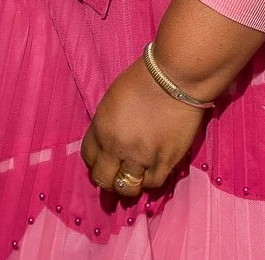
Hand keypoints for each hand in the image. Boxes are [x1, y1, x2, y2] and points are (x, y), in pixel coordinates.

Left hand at [82, 56, 205, 203]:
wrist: (175, 77)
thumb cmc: (144, 79)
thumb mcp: (113, 100)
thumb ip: (108, 124)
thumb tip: (109, 141)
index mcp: (101, 127)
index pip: (88, 158)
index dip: (95, 163)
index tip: (103, 162)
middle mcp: (117, 146)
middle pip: (103, 179)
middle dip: (108, 181)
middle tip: (116, 177)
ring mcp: (141, 156)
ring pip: (128, 188)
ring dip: (129, 185)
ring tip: (136, 178)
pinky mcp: (165, 160)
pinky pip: (153, 183)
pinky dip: (151, 180)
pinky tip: (153, 172)